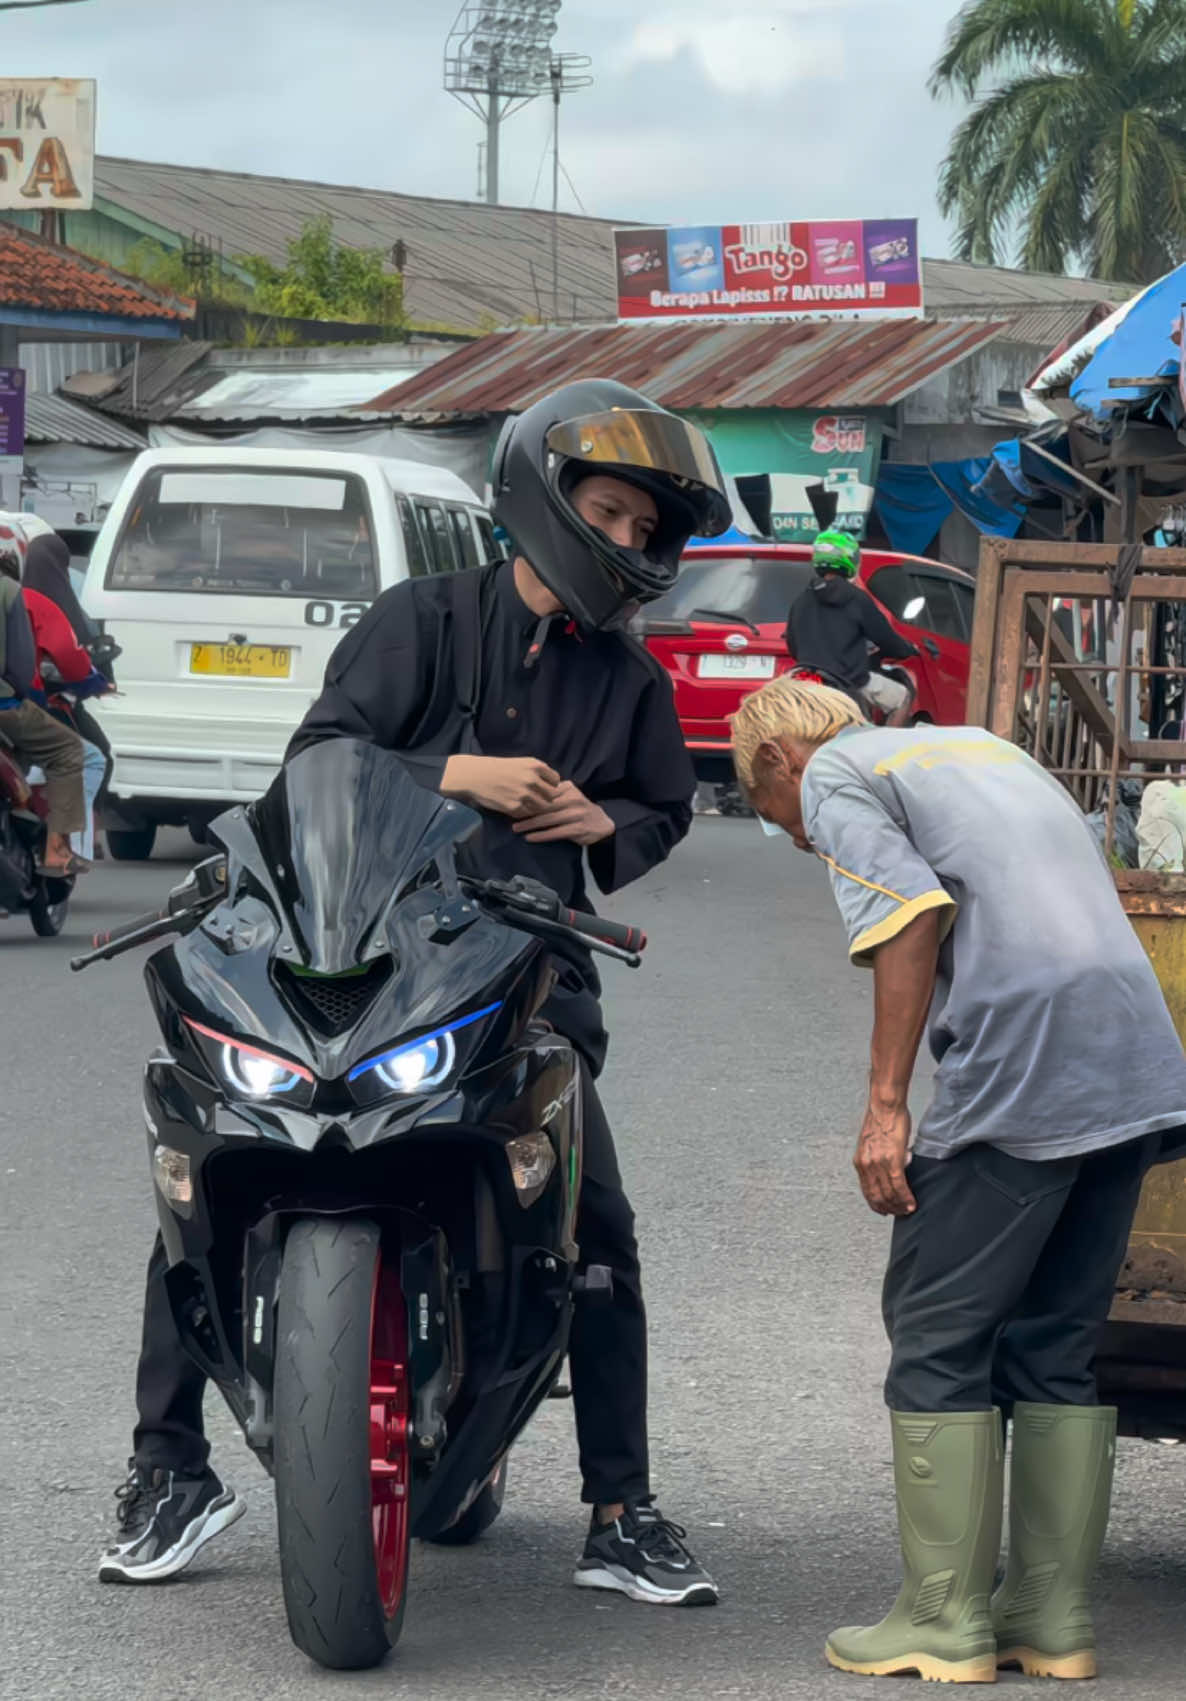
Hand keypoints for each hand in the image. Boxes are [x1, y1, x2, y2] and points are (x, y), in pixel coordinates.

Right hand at [440, 754, 559, 818]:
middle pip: (552, 795)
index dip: (551, 785)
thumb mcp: (520, 763)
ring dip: (537, 807)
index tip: (545, 787)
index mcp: (534, 765)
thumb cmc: (497, 768)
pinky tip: (517, 807)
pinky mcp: (514, 807)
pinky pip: (528, 814)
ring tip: (528, 804)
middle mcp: (531, 779)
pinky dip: (525, 812)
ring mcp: (523, 794)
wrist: (474, 775)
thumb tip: (555, 785)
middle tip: (538, 798)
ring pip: (542, 807)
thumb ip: (537, 772)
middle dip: (546, 797)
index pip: (555, 780)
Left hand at [512, 780, 614, 844]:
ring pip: (548, 819)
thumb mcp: (569, 795)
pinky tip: (530, 837)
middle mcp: (572, 799)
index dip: (528, 797)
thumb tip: (527, 791)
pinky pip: (555, 832)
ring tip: (516, 828)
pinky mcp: (577, 828)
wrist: (602, 822)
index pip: (544, 791)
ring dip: (530, 824)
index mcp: (568, 789)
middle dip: (525, 811)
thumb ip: (553, 792)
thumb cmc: (579, 809)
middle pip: (544, 805)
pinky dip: (541, 835)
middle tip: (509, 815)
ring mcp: (575, 814)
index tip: (513, 801)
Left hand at [853, 1097, 916, 1216]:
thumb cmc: (882, 1119)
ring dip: (899, 1206)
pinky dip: (906, 1198)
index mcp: (860, 1161)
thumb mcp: (872, 1143)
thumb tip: (888, 1169)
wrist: (885, 1105)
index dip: (876, 1204)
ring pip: (889, 1194)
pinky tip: (912, 1204)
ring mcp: (878, 1164)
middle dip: (889, 1208)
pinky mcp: (892, 1160)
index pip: (867, 1190)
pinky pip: (899, 1186)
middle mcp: (866, 1165)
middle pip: (877, 1196)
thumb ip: (876, 1158)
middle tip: (900, 1213)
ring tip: (908, 1210)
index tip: (885, 1211)